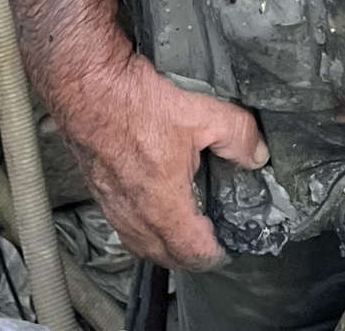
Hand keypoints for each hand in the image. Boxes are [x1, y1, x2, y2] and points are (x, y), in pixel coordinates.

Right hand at [66, 51, 269, 268]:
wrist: (87, 87)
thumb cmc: (135, 103)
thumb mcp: (200, 113)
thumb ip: (237, 135)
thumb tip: (257, 154)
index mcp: (163, 207)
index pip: (193, 254)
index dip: (215, 254)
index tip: (228, 246)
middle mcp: (135, 216)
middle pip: (166, 257)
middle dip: (191, 256)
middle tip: (209, 240)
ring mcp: (113, 206)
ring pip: (142, 244)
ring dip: (164, 245)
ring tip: (183, 229)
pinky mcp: (99, 191)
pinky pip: (124, 226)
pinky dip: (142, 228)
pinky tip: (151, 206)